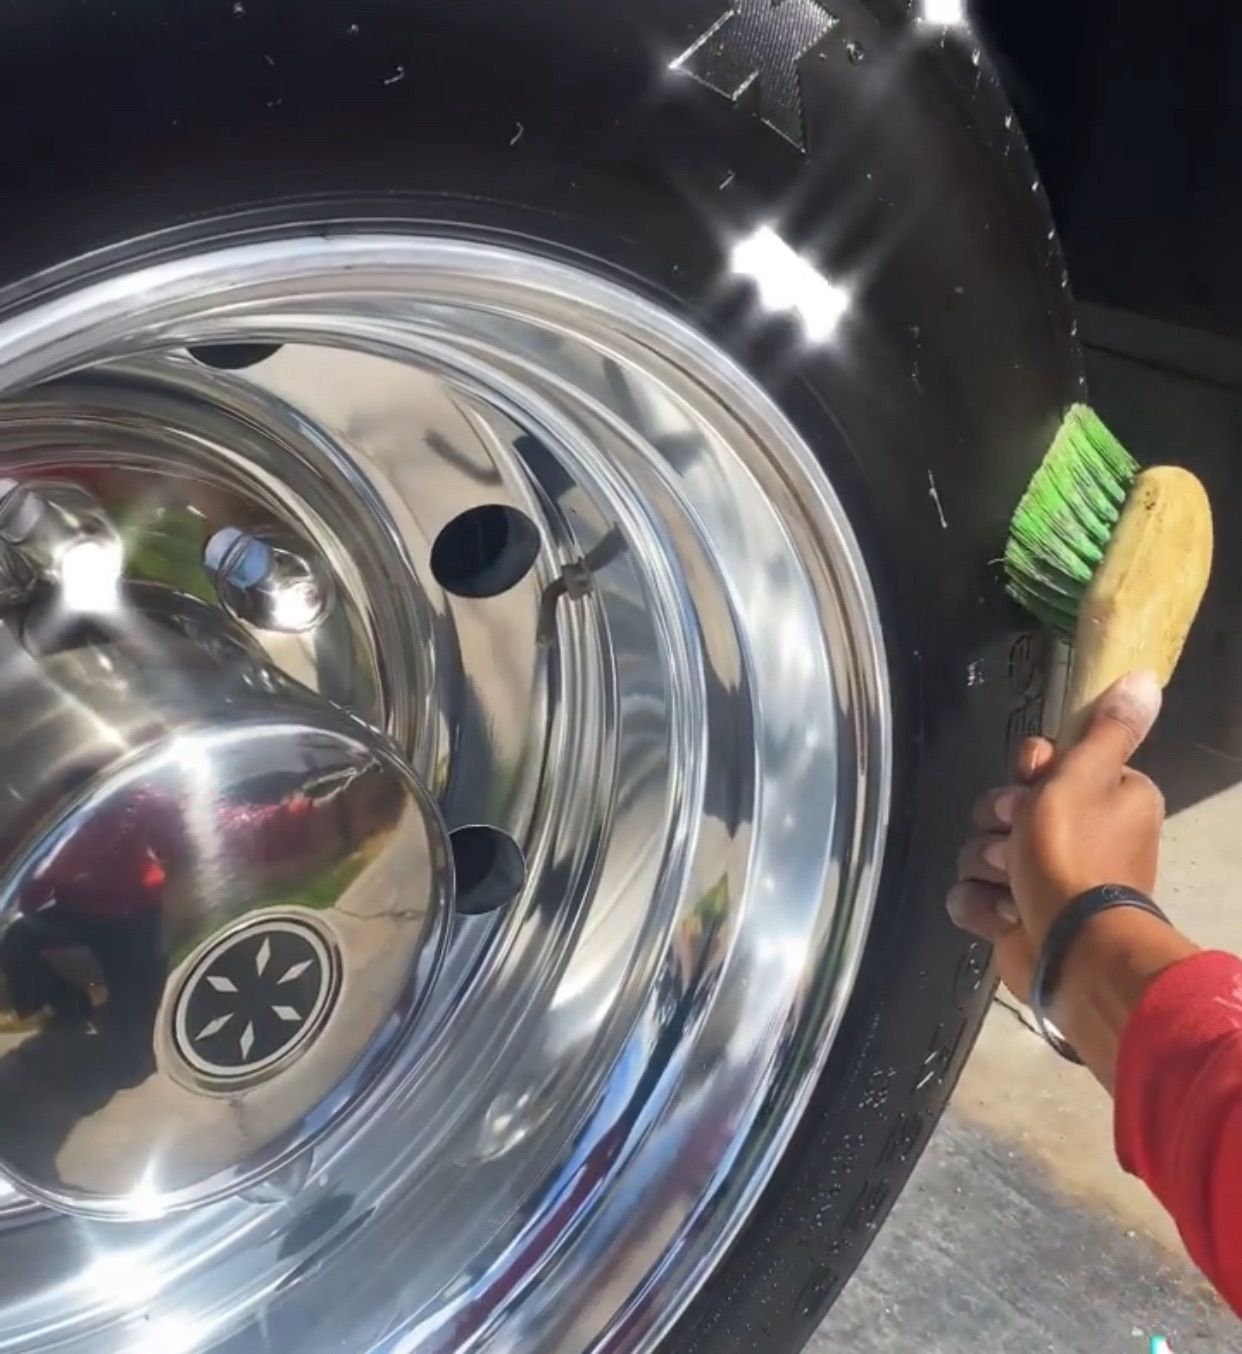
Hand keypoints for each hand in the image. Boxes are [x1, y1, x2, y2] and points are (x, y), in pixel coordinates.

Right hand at [947, 671, 1165, 1002]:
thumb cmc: (1075, 854)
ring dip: (986, 866)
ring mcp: (1044, 883)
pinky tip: (999, 913)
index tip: (1028, 785)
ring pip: (983, 853)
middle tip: (1012, 840)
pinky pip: (974, 896)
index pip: (1046, 770)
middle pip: (1005, 810)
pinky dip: (981, 905)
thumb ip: (1106, 730)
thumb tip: (1145, 678)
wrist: (1070, 949)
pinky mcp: (1016, 919)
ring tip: (1008, 884)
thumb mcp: (1085, 776)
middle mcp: (1080, 840)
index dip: (1027, 776)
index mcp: (1106, 802)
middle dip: (998, 826)